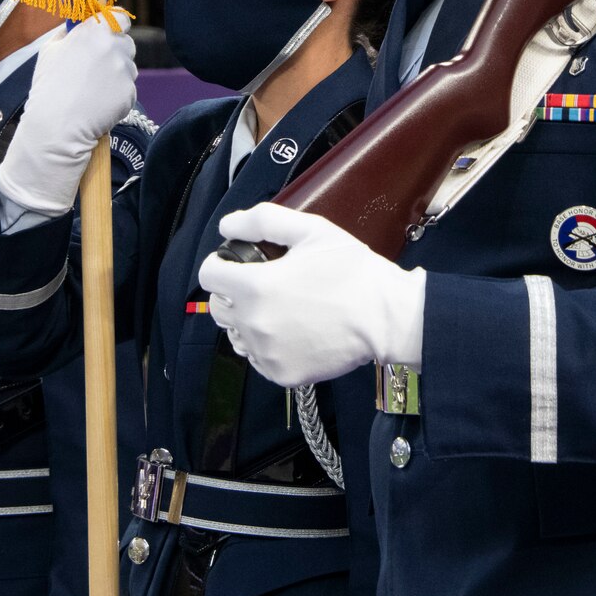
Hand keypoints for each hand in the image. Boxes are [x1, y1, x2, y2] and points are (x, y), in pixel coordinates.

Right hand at [0, 10, 136, 214]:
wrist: (57, 125)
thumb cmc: (49, 86)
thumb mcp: (50, 50)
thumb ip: (69, 32)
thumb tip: (80, 23)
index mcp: (94, 31)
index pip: (119, 16)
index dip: (114, 24)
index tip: (107, 33)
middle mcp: (114, 46)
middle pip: (125, 42)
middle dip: (115, 51)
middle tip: (95, 68)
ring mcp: (125, 70)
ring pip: (128, 67)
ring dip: (117, 74)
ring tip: (93, 89)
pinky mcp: (130, 92)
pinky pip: (128, 89)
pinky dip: (117, 95)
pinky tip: (98, 103)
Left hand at [198, 203, 425, 387]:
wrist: (386, 318)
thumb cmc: (352, 270)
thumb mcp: (311, 230)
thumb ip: (262, 221)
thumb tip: (227, 225)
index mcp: (254, 286)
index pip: (208, 274)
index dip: (221, 263)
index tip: (239, 263)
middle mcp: (253, 323)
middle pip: (217, 307)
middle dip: (232, 293)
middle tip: (265, 285)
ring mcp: (266, 353)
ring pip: (237, 334)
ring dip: (248, 321)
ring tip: (282, 310)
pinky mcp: (281, 374)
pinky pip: (259, 358)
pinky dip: (268, 346)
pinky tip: (293, 332)